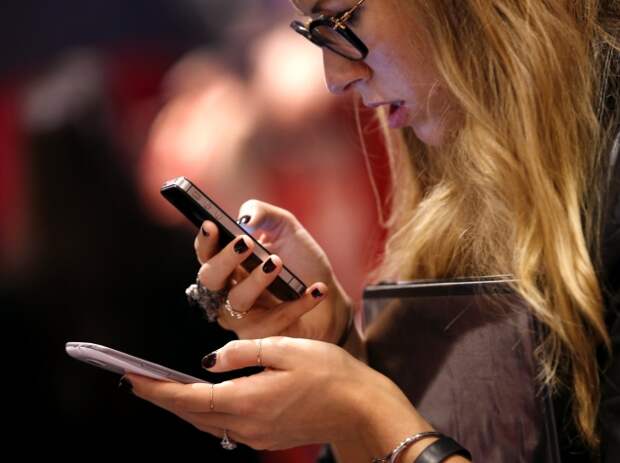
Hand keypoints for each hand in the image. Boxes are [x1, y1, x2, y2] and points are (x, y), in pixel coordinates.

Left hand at [126, 337, 426, 451]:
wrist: (359, 408)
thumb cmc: (329, 373)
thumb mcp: (285, 349)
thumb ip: (242, 353)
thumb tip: (208, 361)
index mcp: (248, 400)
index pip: (189, 398)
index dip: (156, 390)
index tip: (131, 379)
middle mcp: (246, 424)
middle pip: (192, 414)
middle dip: (162, 398)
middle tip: (138, 380)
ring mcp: (256, 434)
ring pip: (206, 422)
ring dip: (183, 406)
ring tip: (163, 387)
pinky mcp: (266, 436)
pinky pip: (225, 425)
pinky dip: (206, 412)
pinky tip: (203, 397)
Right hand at [194, 200, 351, 342]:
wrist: (331, 299)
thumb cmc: (302, 261)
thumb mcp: (285, 227)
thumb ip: (262, 214)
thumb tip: (244, 220)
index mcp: (228, 264)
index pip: (206, 253)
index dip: (205, 241)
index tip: (212, 224)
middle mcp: (227, 292)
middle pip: (210, 278)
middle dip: (226, 259)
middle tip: (247, 243)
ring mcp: (242, 318)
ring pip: (237, 301)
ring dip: (257, 280)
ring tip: (278, 262)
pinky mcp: (262, 338)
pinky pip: (274, 322)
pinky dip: (297, 304)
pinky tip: (316, 289)